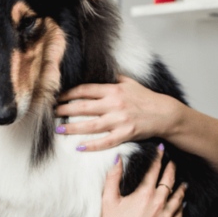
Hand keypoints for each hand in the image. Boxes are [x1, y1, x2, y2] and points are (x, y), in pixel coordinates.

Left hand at [55, 76, 185, 150]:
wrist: (165, 114)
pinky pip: (105, 141)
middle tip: (51, 113)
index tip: (56, 97)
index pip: (85, 90)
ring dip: (73, 127)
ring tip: (59, 129)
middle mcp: (114, 103)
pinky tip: (78, 146)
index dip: (68, 93)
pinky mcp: (126, 133)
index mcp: (113, 89)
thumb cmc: (146, 98)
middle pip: (83, 106)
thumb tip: (98, 69)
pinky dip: (91, 145)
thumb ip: (112, 78)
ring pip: (90, 125)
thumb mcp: (129, 82)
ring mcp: (120, 119)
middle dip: (64, 109)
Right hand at [98, 146, 185, 216]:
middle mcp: (159, 203)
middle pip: (170, 180)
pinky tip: (182, 203)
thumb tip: (117, 159)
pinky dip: (182, 206)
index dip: (158, 158)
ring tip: (182, 182)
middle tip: (172, 162)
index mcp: (145, 193)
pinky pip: (180, 214)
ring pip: (179, 197)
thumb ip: (113, 177)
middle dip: (172, 169)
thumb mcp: (108, 199)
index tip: (161, 150)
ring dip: (181, 187)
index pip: (155, 170)